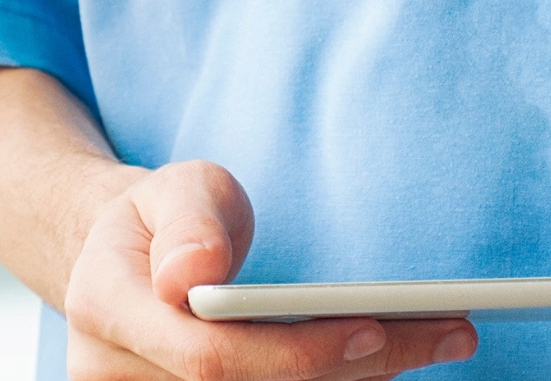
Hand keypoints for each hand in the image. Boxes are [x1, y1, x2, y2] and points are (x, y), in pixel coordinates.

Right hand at [64, 160, 478, 380]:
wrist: (128, 262)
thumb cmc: (165, 219)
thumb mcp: (176, 187)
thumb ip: (190, 220)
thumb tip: (195, 272)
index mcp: (103, 308)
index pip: (208, 358)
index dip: (295, 354)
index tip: (373, 329)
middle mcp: (113, 376)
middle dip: (356, 370)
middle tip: (447, 332)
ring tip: (439, 340)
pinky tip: (393, 357)